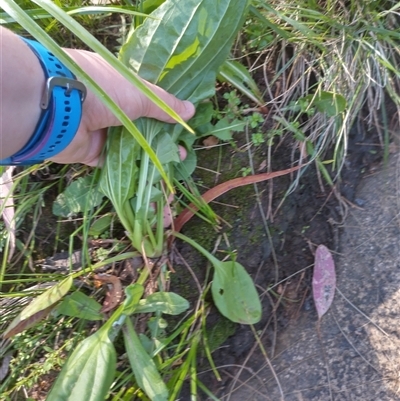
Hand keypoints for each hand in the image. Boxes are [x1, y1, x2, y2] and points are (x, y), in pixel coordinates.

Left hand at [49, 49, 194, 165]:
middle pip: (143, 130)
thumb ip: (165, 105)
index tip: (183, 133)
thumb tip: (190, 111)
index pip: (150, 105)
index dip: (167, 120)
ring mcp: (101, 131)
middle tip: (180, 158)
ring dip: (150, 162)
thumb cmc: (101, 89)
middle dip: (163, 145)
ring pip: (130, 150)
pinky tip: (148, 184)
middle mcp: (112, 110)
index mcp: (121, 89)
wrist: (58, 106)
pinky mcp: (92, 153)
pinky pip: (115, 165)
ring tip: (169, 173)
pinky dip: (131, 175)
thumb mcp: (140, 92)